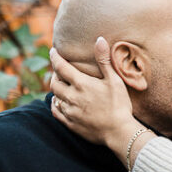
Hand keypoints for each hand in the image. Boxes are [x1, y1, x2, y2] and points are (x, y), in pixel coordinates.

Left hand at [49, 37, 141, 151]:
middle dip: (54, 74)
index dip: (55, 57)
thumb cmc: (119, 104)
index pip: (61, 67)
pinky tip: (59, 102)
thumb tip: (99, 39)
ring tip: (60, 85)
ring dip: (56, 89)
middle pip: (54, 82)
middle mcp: (71, 97)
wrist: (119, 132)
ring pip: (54, 97)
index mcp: (81, 84)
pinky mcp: (70, 124)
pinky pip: (56, 112)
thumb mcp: (114, 80)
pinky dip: (55, 104)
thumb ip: (104, 60)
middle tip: (59, 71)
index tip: (52, 51)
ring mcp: (70, 111)